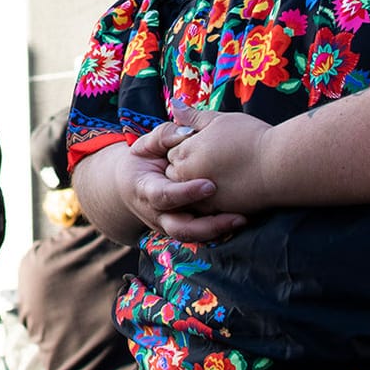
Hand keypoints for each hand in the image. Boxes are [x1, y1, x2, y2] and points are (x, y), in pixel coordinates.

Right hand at [109, 125, 246, 240]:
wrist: (128, 184)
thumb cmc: (141, 160)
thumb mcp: (146, 144)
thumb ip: (165, 135)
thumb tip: (187, 132)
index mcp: (145, 190)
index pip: (164, 196)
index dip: (185, 193)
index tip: (210, 186)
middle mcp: (156, 214)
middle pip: (180, 228)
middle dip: (207, 225)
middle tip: (235, 215)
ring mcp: (167, 225)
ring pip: (192, 236)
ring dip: (217, 231)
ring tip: (242, 220)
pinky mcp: (181, 229)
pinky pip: (199, 236)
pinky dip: (218, 231)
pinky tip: (238, 221)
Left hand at [159, 103, 276, 216]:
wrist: (278, 166)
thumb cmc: (251, 138)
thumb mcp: (219, 119)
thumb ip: (193, 116)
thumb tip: (175, 106)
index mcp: (184, 152)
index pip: (171, 152)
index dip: (187, 147)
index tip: (206, 145)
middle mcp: (187, 176)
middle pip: (175, 173)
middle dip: (187, 168)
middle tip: (213, 160)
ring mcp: (201, 196)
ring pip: (188, 193)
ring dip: (197, 185)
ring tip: (222, 174)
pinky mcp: (217, 211)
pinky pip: (204, 208)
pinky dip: (211, 199)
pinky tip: (227, 188)